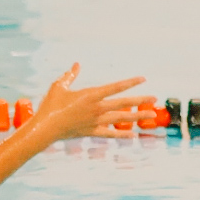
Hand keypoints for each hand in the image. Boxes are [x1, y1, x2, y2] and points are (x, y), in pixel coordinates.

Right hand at [28, 63, 156, 140]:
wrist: (45, 128)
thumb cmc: (50, 105)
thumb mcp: (59, 86)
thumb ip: (70, 75)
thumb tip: (76, 64)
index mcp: (90, 95)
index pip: (116, 87)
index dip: (130, 82)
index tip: (143, 79)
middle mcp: (97, 108)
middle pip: (123, 103)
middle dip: (140, 100)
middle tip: (154, 98)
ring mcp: (95, 121)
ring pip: (120, 118)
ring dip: (136, 116)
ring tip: (150, 115)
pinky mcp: (91, 131)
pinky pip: (110, 133)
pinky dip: (121, 134)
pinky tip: (132, 135)